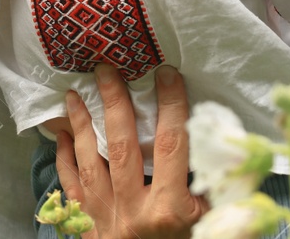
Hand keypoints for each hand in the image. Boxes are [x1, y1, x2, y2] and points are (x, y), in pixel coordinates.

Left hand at [54, 65, 203, 238]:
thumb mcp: (210, 230)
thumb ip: (218, 195)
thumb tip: (229, 153)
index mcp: (169, 211)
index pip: (173, 146)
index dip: (171, 106)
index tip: (168, 73)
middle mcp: (132, 211)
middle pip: (122, 145)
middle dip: (113, 102)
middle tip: (106, 67)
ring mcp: (104, 218)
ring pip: (88, 162)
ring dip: (80, 125)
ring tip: (73, 93)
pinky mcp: (86, 227)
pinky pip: (69, 187)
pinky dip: (63, 159)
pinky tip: (60, 135)